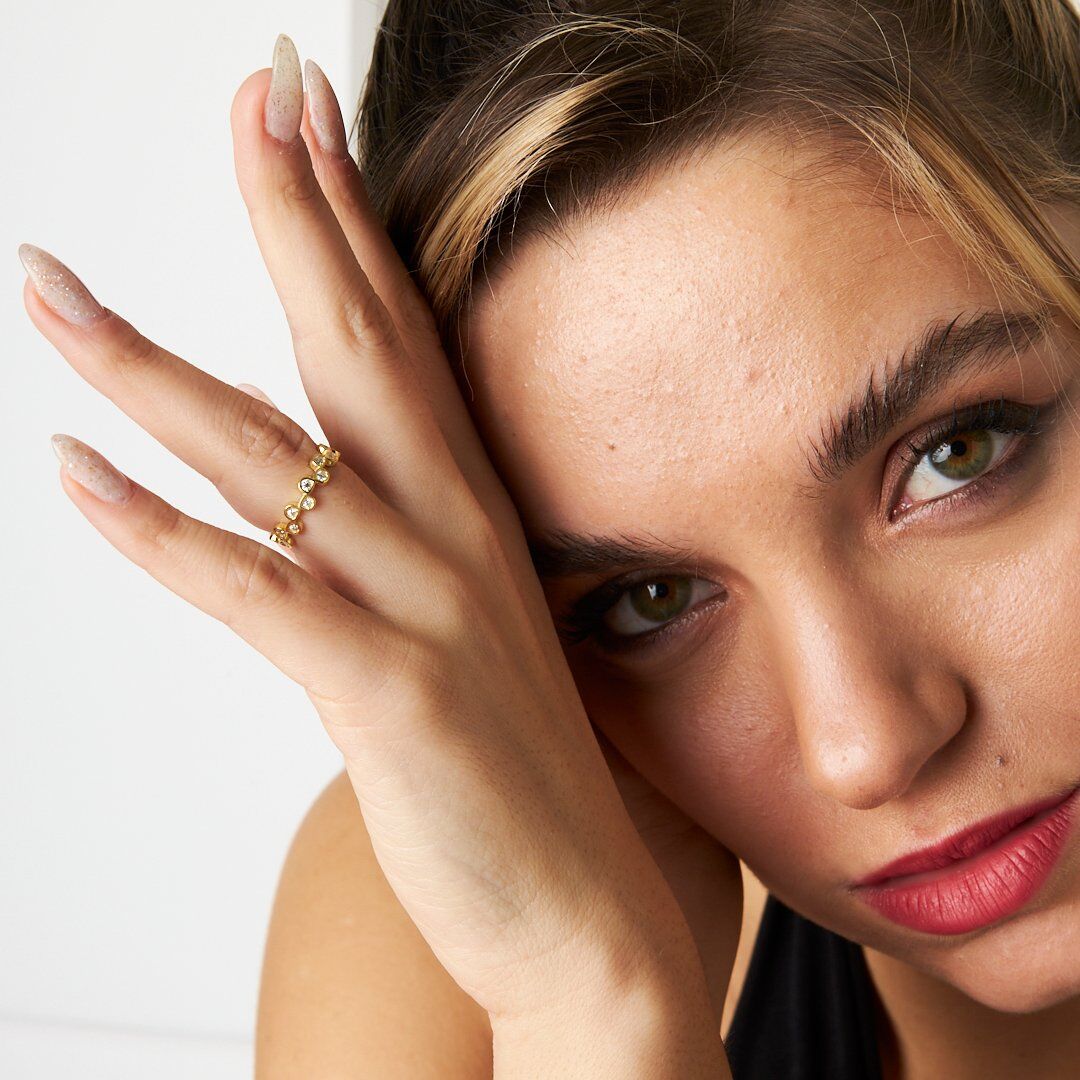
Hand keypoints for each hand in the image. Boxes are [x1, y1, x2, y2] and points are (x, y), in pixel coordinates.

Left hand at [20, 35, 722, 1040]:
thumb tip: (330, 509)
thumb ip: (410, 555)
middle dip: (298, 214)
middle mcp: (455, 540)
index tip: (309, 125)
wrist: (589, 913)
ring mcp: (428, 613)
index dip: (356, 222)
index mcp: (474, 520)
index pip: (406, 339)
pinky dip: (158, 534)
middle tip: (256, 95)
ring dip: (150, 365)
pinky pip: (255, 595)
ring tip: (47, 287)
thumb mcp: (476, 633)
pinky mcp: (391, 699)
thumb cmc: (529, 771)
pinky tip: (71, 472)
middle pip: (358, 349)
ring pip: (275, 459)